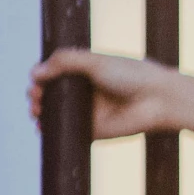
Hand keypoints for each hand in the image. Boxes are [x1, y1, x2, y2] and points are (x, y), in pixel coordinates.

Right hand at [29, 49, 172, 139]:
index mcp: (86, 71)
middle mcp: (87, 92)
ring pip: (58, 115)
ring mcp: (90, 112)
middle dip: (37, 96)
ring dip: (42, 114)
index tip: (35, 81)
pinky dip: (54, 133)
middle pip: (52, 95)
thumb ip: (64, 61)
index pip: (55, 74)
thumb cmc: (132, 75)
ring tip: (37, 112)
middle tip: (35, 98)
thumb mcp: (94, 61)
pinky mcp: (95, 131)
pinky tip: (43, 129)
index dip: (41, 78)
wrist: (158, 99)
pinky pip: (71, 133)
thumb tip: (35, 72)